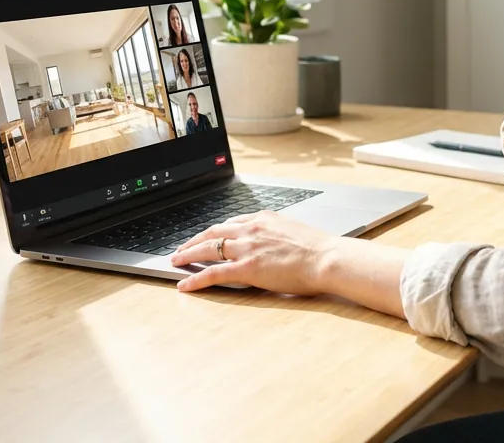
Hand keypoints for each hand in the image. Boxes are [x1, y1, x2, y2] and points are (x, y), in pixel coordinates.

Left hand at [170, 210, 333, 293]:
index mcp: (264, 219)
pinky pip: (213, 272)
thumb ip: (278, 234)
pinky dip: (196, 278)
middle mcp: (252, 229)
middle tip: (182, 248)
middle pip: (214, 232)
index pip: (232, 222)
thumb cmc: (319, 249)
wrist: (326, 258)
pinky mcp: (246, 268)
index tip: (208, 236)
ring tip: (177, 261)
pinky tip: (185, 284)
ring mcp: (247, 247)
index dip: (216, 231)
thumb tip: (275, 242)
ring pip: (208, 248)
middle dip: (195, 240)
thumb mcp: (295, 231)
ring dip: (188, 254)